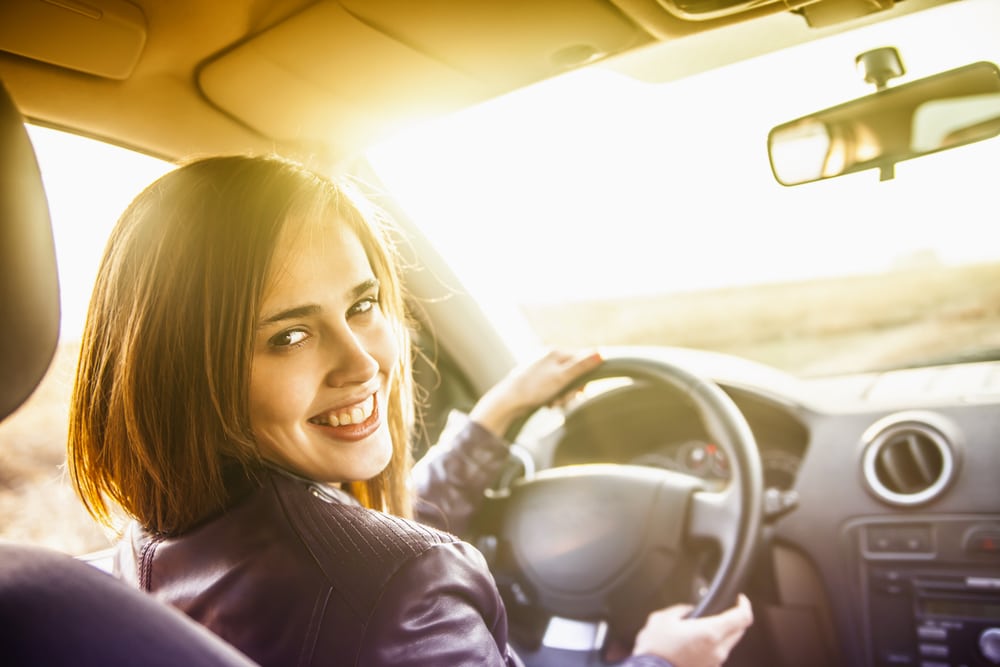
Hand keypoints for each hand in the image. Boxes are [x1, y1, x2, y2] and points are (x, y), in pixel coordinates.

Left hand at [468, 349, 602, 437]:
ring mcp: (541, 369)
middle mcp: (548, 358)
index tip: (581, 391)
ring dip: (562, 396)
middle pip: (572, 373)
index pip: (581, 360)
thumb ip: (581, 366)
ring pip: (563, 384)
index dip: (584, 377)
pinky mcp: (536, 381)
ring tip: (552, 403)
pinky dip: (552, 398)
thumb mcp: (561, 378)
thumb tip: (601, 353)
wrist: (507, 402)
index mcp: (555, 352)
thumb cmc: (533, 388)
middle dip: (570, 390)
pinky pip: (552, 389)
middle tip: (562, 399)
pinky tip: (546, 404)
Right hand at [632, 594, 752, 666]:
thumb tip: (689, 611)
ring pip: (728, 644)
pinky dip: (711, 646)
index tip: (740, 599)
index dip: (744, 605)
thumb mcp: (662, 619)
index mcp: (710, 633)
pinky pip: (716, 654)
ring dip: (721, 633)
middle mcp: (717, 650)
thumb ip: (681, 610)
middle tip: (720, 612)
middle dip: (733, 619)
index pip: (742, 618)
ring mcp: (714, 663)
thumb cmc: (655, 649)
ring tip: (701, 628)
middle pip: (739, 631)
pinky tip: (694, 643)